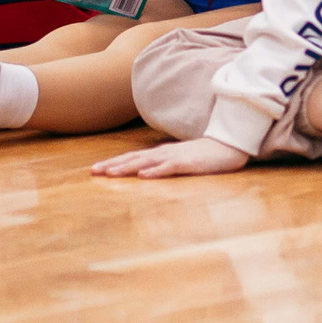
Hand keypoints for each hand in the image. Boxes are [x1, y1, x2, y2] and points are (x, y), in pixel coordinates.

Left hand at [91, 137, 250, 179]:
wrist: (228, 147)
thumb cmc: (204, 155)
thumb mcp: (180, 160)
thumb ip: (164, 163)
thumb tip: (148, 169)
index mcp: (160, 153)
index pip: (132, 157)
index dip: (114, 163)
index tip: (96, 170)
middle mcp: (163, 153)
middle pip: (133, 158)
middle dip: (112, 165)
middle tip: (93, 172)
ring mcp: (175, 157)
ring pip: (146, 162)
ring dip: (127, 167)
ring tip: (109, 173)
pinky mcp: (187, 164)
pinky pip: (168, 168)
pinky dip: (154, 171)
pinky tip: (143, 175)